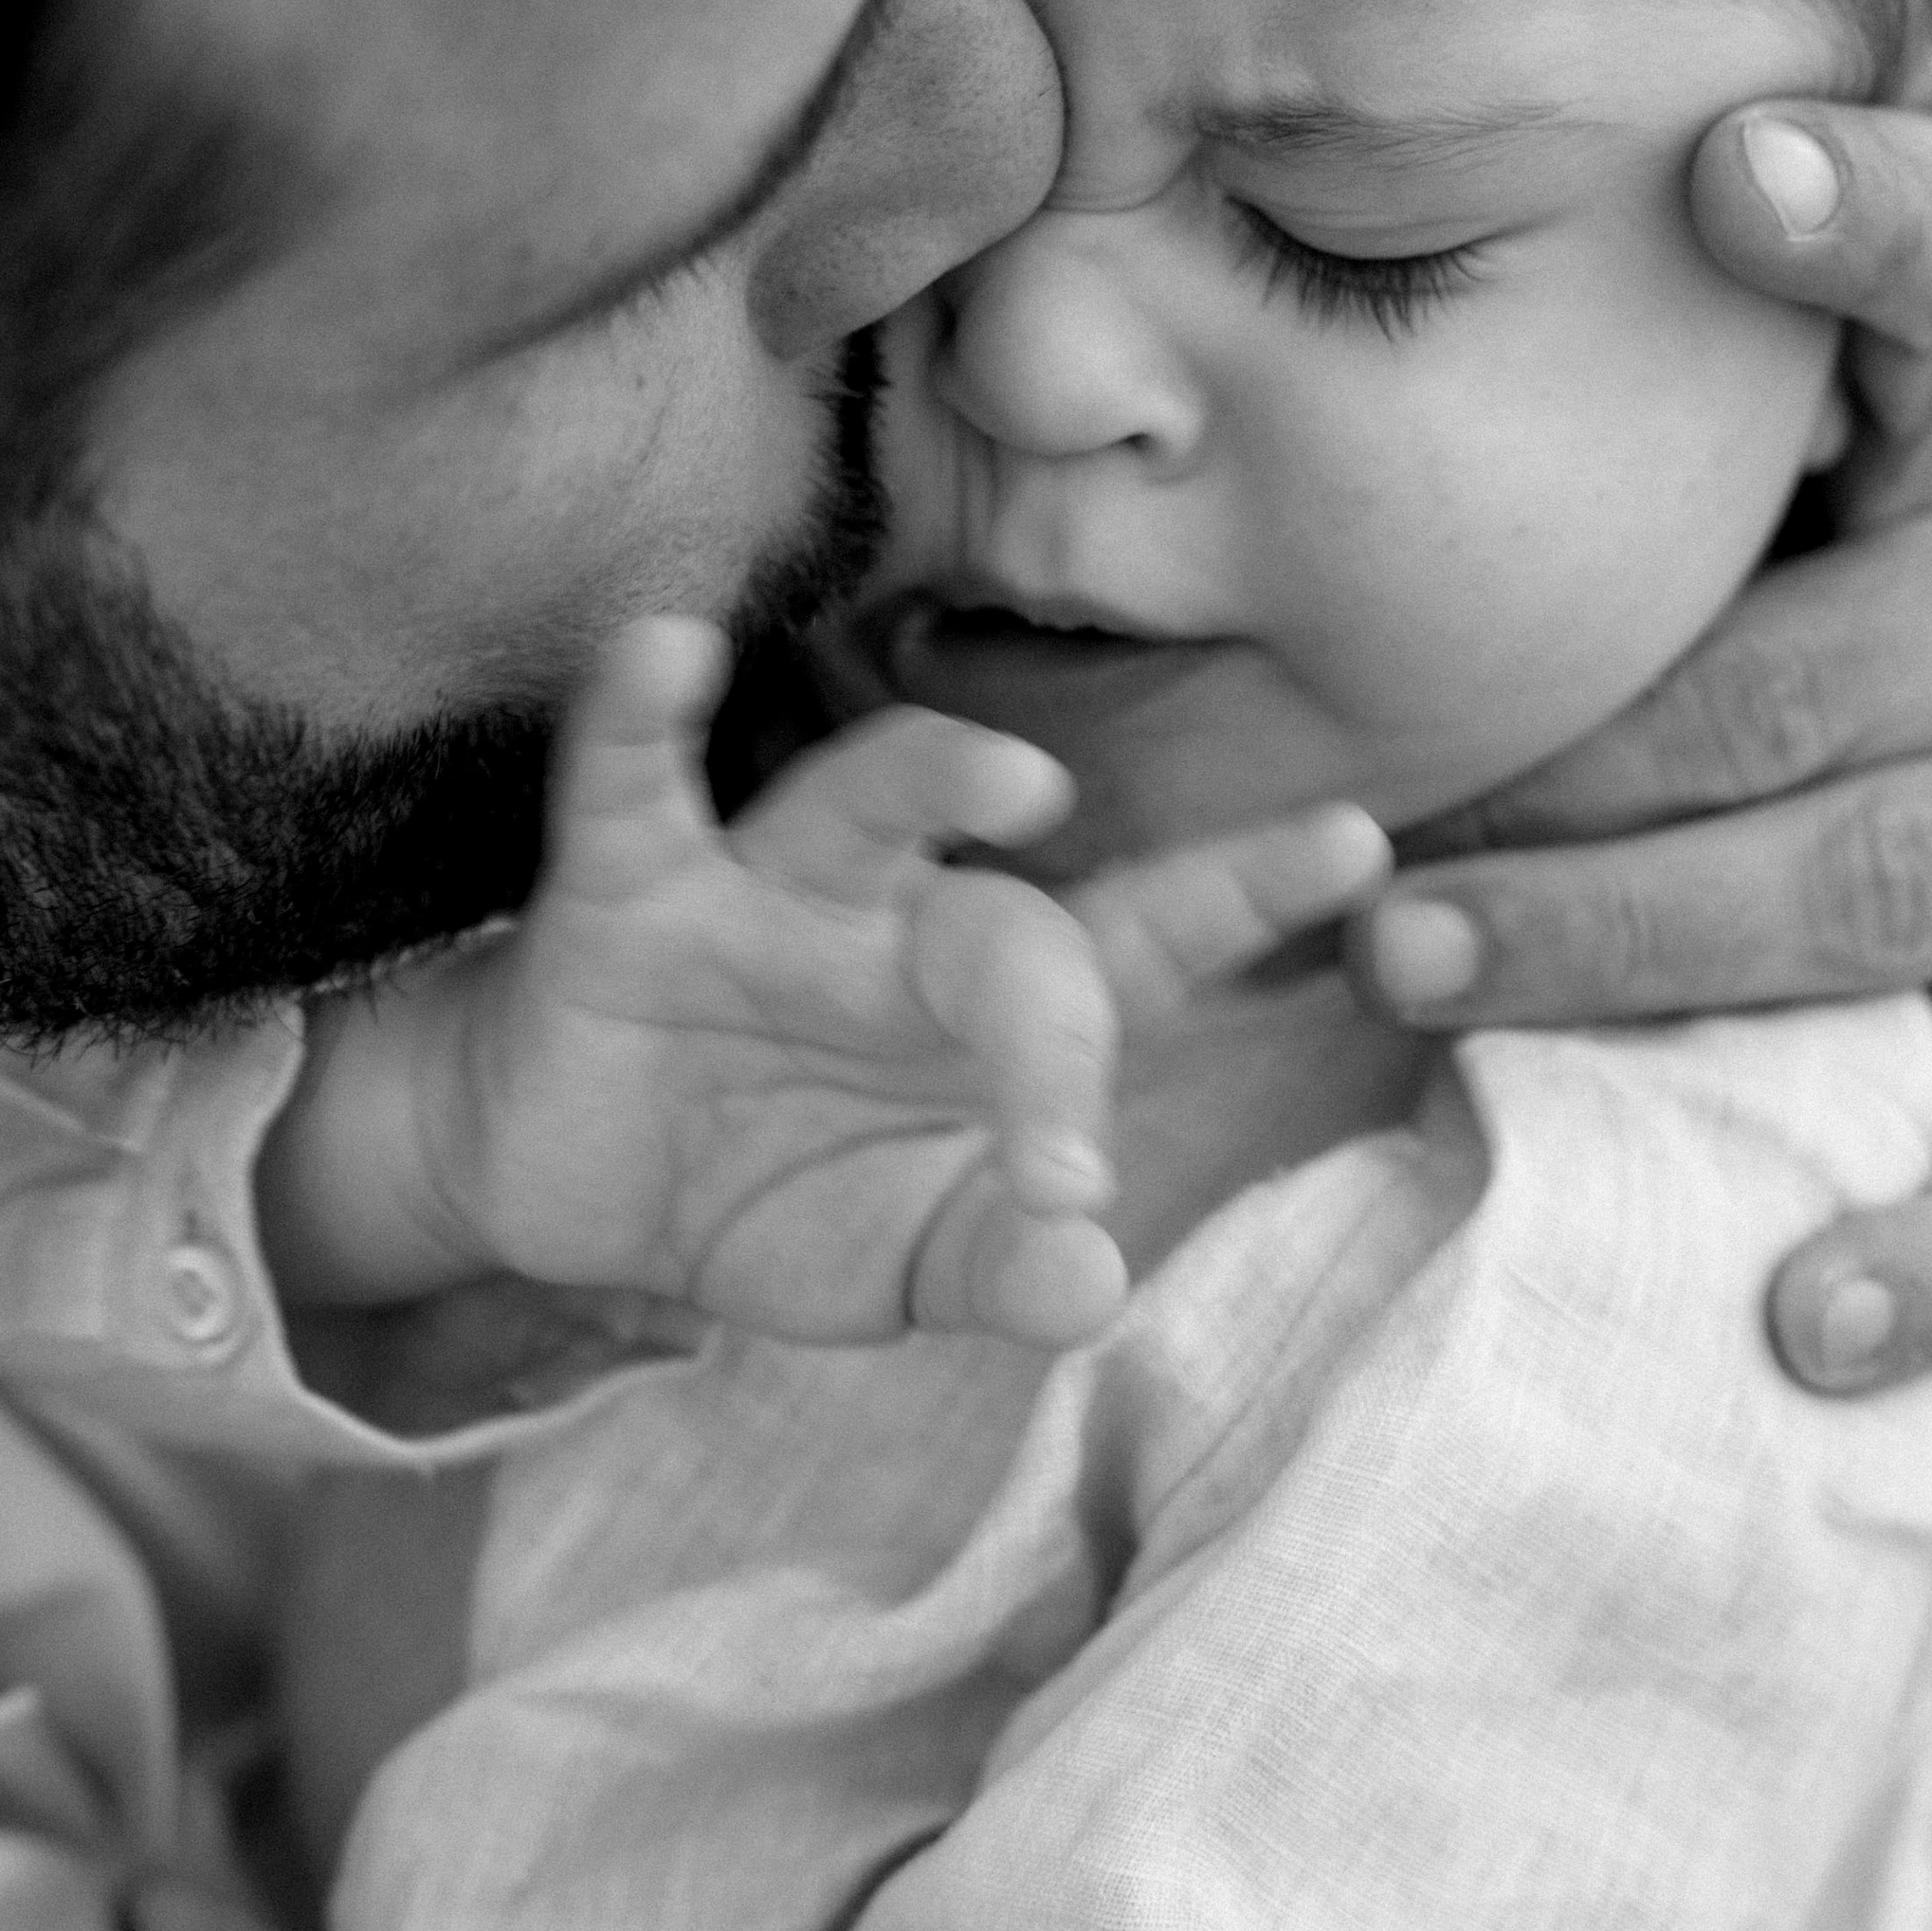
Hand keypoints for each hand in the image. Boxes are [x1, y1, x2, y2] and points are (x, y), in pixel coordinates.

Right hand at [268, 619, 1388, 1349]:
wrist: (577, 1187)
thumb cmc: (778, 1189)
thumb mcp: (899, 1257)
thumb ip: (1002, 1271)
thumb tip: (1096, 1284)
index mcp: (995, 1010)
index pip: (1140, 947)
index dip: (1243, 893)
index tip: (1354, 844)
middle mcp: (901, 922)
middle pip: (1008, 915)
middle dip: (1061, 990)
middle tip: (1089, 1067)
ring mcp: (768, 893)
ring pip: (857, 801)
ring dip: (933, 778)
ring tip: (1021, 783)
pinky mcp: (625, 891)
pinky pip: (628, 784)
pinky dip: (638, 713)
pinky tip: (671, 646)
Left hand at [1354, 15, 1931, 1393]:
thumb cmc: (1799, 562)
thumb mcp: (1763, 437)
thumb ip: (1689, 342)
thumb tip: (1539, 179)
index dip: (1871, 214)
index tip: (1731, 165)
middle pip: (1810, 678)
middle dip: (1564, 768)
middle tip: (1349, 850)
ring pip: (1868, 886)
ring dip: (1626, 945)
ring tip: (1419, 977)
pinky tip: (1806, 1314)